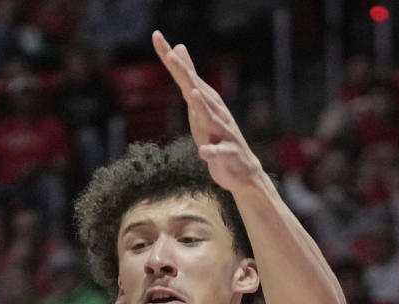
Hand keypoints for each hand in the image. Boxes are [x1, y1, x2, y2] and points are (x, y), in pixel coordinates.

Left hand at [153, 32, 264, 193]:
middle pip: (197, 90)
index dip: (171, 59)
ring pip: (211, 118)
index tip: (156, 37)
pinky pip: (219, 153)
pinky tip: (203, 151)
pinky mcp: (228, 154)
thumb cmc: (216, 137)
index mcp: (207, 101)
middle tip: (171, 54)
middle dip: (185, 73)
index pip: (186, 76)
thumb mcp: (198, 107)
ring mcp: (223, 132)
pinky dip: (212, 151)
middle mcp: (216, 112)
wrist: (242, 170)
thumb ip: (189, 79)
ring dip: (203, 107)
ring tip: (193, 94)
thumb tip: (179, 48)